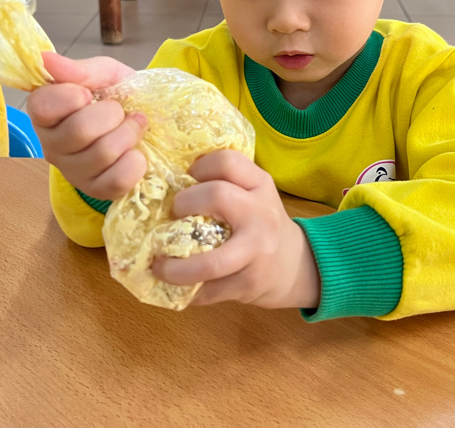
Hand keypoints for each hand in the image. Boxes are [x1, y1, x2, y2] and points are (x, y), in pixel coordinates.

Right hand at [27, 52, 144, 199]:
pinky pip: (117, 180)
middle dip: (112, 114)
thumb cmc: (116, 95)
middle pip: (79, 131)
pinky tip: (136, 152)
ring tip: (133, 126)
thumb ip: (79, 69)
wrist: (145, 118)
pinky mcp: (96, 190)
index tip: (90, 93)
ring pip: (102, 154)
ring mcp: (72, 172)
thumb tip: (45, 58)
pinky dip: (136, 162)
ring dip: (129, 134)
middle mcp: (50, 145)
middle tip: (120, 110)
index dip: (72, 96)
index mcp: (45, 112)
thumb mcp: (104, 73)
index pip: (43, 106)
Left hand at [152, 150, 320, 309]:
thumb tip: (168, 182)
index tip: (185, 179)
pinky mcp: (248, 284)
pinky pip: (208, 291)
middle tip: (171, 217)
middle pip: (217, 196)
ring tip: (159, 265)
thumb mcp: (252, 194)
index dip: (199, 167)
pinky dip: (186, 292)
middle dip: (183, 204)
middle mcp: (261, 214)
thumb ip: (222, 183)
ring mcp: (256, 252)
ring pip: (211, 262)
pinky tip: (177, 287)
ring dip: (176, 268)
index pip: (227, 162)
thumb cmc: (259, 224)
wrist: (296, 266)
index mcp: (260, 185)